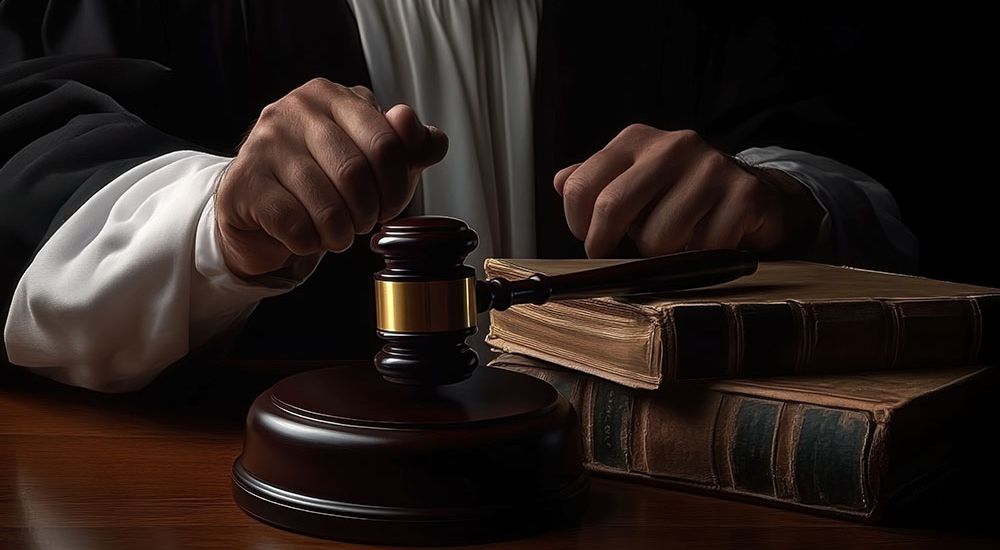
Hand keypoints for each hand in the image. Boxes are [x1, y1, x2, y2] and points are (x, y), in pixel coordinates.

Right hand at [216, 78, 447, 277]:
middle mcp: (295, 110)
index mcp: (334, 97)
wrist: (262, 206)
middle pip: (356, 174)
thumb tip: (425, 134)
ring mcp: (263, 143)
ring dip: (341, 233)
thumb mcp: (379, 159)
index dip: (397, 187)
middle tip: (363, 222)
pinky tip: (306, 235)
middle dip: (368, 212)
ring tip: (336, 232)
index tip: (389, 204)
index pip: (387, 143)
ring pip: (326, 206)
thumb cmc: (327, 178)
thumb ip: (412, 147)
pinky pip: (295, 226)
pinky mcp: (243, 183)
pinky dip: (310, 243)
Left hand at [553, 124, 822, 257]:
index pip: (581, 185)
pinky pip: (703, 248)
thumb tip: (561, 182)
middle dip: (606, 243)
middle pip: (613, 207)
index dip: (578, 224)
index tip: (590, 240)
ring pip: (659, 237)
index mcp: (636, 140)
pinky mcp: (743, 193)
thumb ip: (596, 182)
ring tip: (675, 241)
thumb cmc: (680, 194)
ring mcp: (711, 167)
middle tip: (614, 258)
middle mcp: (673, 145)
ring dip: (663, 254)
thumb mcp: (634, 181)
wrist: (753, 193)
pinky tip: (709, 242)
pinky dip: (703, 257)